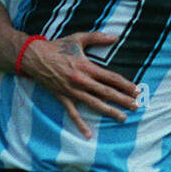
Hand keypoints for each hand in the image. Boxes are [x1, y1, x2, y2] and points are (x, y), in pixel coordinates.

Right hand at [21, 32, 141, 138]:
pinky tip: (89, 135)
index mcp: (86, 66)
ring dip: (110, 111)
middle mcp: (81, 80)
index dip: (125, 84)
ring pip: (94, 104)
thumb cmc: (57, 47)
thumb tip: (115, 36)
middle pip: (106, 92)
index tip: (136, 90)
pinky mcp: (63, 98)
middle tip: (136, 106)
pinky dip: (80, 125)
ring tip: (123, 117)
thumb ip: (97, 37)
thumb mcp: (77, 39)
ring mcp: (72, 91)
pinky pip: (73, 114)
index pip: (110, 77)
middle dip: (123, 100)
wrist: (34, 57)